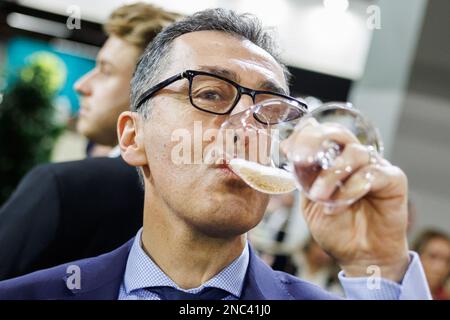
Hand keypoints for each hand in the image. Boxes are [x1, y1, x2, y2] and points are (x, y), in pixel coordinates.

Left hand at [281, 119, 409, 281]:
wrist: (359, 257)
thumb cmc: (336, 228)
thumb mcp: (310, 202)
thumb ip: (303, 176)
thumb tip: (291, 146)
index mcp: (335, 160)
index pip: (322, 134)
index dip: (305, 135)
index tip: (287, 149)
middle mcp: (356, 159)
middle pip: (340, 134)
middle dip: (318, 142)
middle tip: (301, 159)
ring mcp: (375, 167)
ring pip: (355, 153)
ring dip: (332, 174)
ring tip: (319, 196)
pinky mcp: (393, 180)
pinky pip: (372, 174)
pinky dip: (350, 189)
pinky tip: (336, 207)